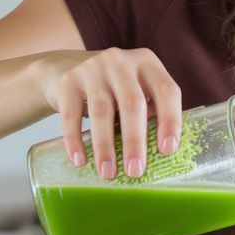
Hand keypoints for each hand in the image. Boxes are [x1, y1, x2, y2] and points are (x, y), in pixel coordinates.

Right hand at [35, 48, 181, 178]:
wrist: (64, 69)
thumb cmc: (112, 89)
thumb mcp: (135, 90)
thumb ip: (150, 112)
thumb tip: (160, 156)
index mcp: (148, 63)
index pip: (167, 91)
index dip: (170, 120)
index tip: (167, 150)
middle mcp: (121, 61)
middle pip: (132, 103)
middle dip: (135, 141)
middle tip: (135, 171)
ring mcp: (92, 68)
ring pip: (101, 110)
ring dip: (105, 146)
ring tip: (108, 173)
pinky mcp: (67, 81)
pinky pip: (71, 114)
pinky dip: (75, 139)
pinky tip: (80, 160)